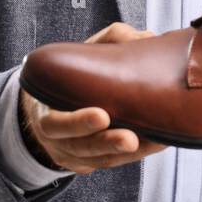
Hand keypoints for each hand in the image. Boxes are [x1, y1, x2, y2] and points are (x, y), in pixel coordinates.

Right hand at [19, 22, 167, 173]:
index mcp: (47, 109)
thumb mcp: (83, 53)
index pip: (56, 123)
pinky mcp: (88, 163)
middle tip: (130, 139)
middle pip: (79, 147)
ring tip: (153, 142)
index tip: (103, 116)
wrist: (51, 103)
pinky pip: (110, 162)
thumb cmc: (72, 75)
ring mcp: (72, 154)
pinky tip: (154, 144)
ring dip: (126, 153)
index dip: (78, 122)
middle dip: (106, 143)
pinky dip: (133, 156)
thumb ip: (111, 40)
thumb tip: (144, 37)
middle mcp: (57, 138)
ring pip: (99, 159)